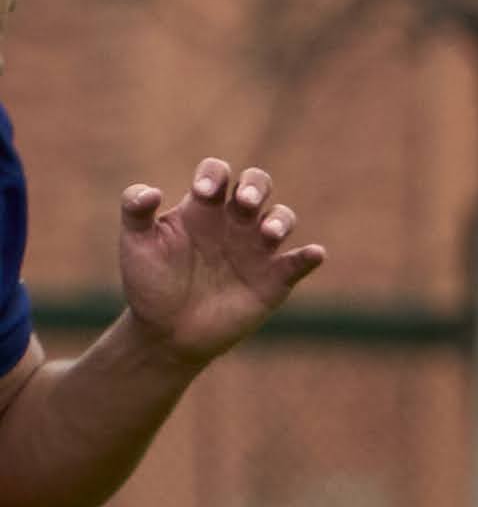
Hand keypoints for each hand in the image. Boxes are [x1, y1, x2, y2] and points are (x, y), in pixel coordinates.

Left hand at [117, 159, 322, 361]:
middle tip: (246, 201)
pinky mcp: (274, 279)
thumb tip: (153, 191)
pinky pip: (298, 263)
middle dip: (256, 186)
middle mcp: (234, 223)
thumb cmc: (150, 282)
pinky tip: (313, 253)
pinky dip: (309, 256)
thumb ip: (135, 210)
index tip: (202, 191)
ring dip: (281, 220)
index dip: (214, 174)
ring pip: (282, 218)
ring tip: (268, 234)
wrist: (167, 331)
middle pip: (258, 185)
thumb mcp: (135, 244)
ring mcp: (257, 250)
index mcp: (203, 208)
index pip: (217, 174)